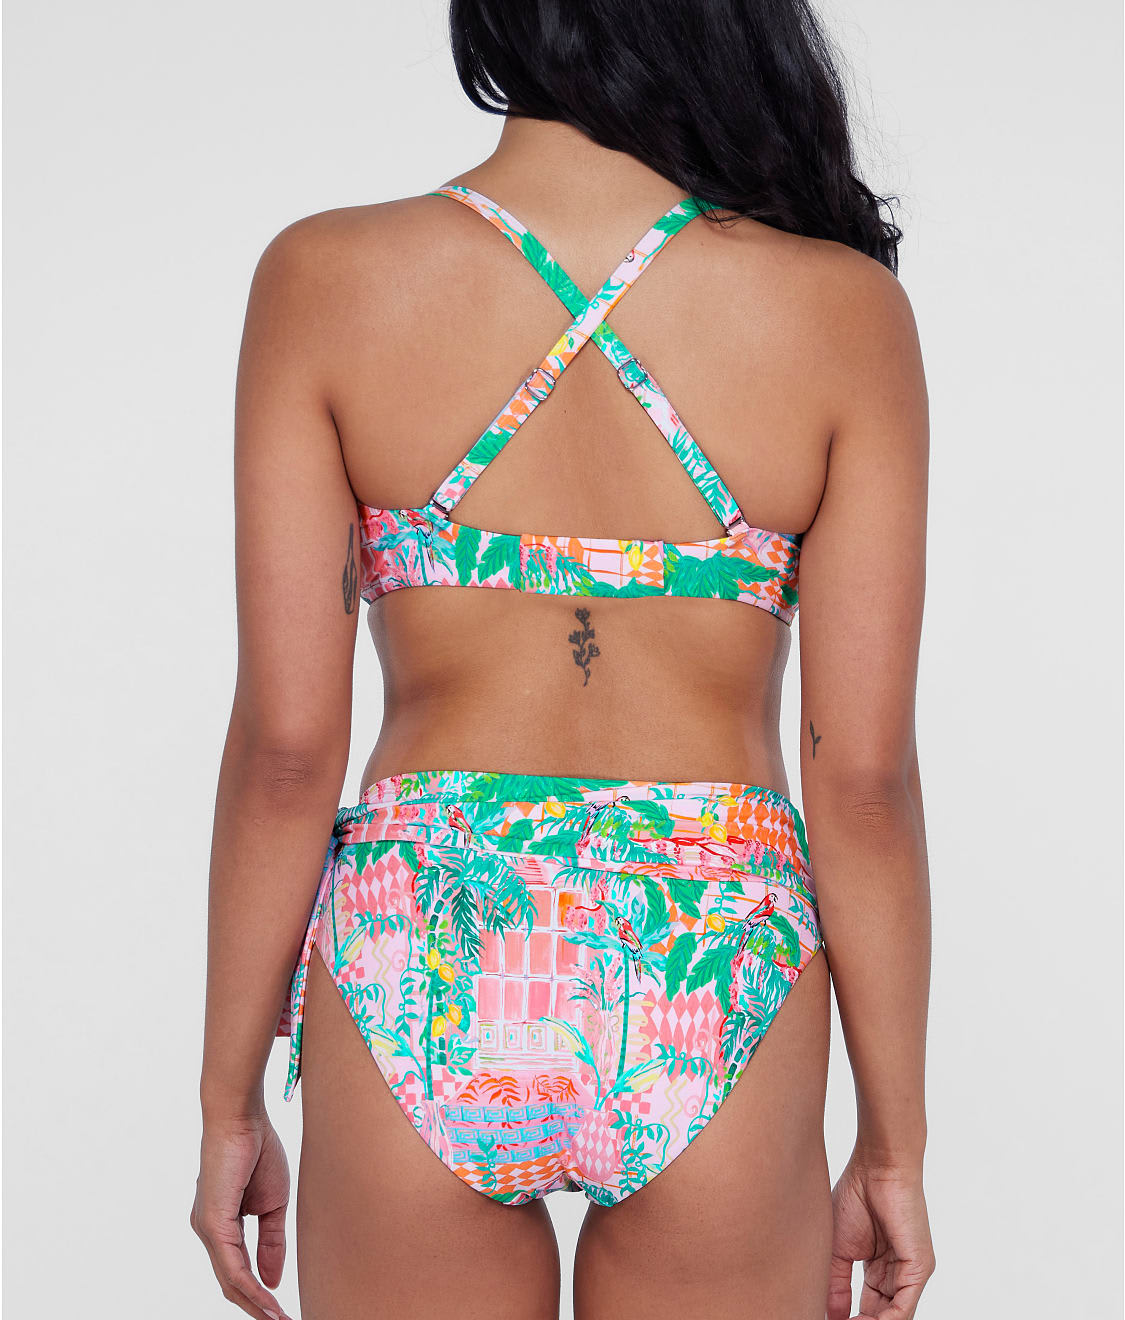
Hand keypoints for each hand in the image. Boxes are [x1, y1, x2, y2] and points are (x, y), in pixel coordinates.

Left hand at [191, 1111, 291, 1319]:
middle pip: (232, 1284)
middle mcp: (208, 1232)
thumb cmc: (257, 1148)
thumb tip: (273, 1281)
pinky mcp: (212, 1224)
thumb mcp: (273, 1202)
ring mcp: (207, 1229)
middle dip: (257, 1308)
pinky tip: (269, 1301)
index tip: (282, 1313)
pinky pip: (232, 1267)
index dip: (259, 1295)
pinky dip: (251, 1288)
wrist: (242, 1116)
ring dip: (256, 1305)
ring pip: (230, 1281)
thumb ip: (271, 1241)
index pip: (238, 1272)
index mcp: (221, 1225)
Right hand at [826, 1153, 934, 1318]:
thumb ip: (837, 1283)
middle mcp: (897, 1274)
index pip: (868, 1307)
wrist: (876, 1167)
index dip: (849, 1319)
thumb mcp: (840, 1248)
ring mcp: (910, 1272)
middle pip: (881, 1315)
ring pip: (894, 1316)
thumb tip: (831, 1315)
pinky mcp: (919, 1268)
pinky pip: (904, 1307)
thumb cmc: (857, 1194)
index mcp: (879, 1267)